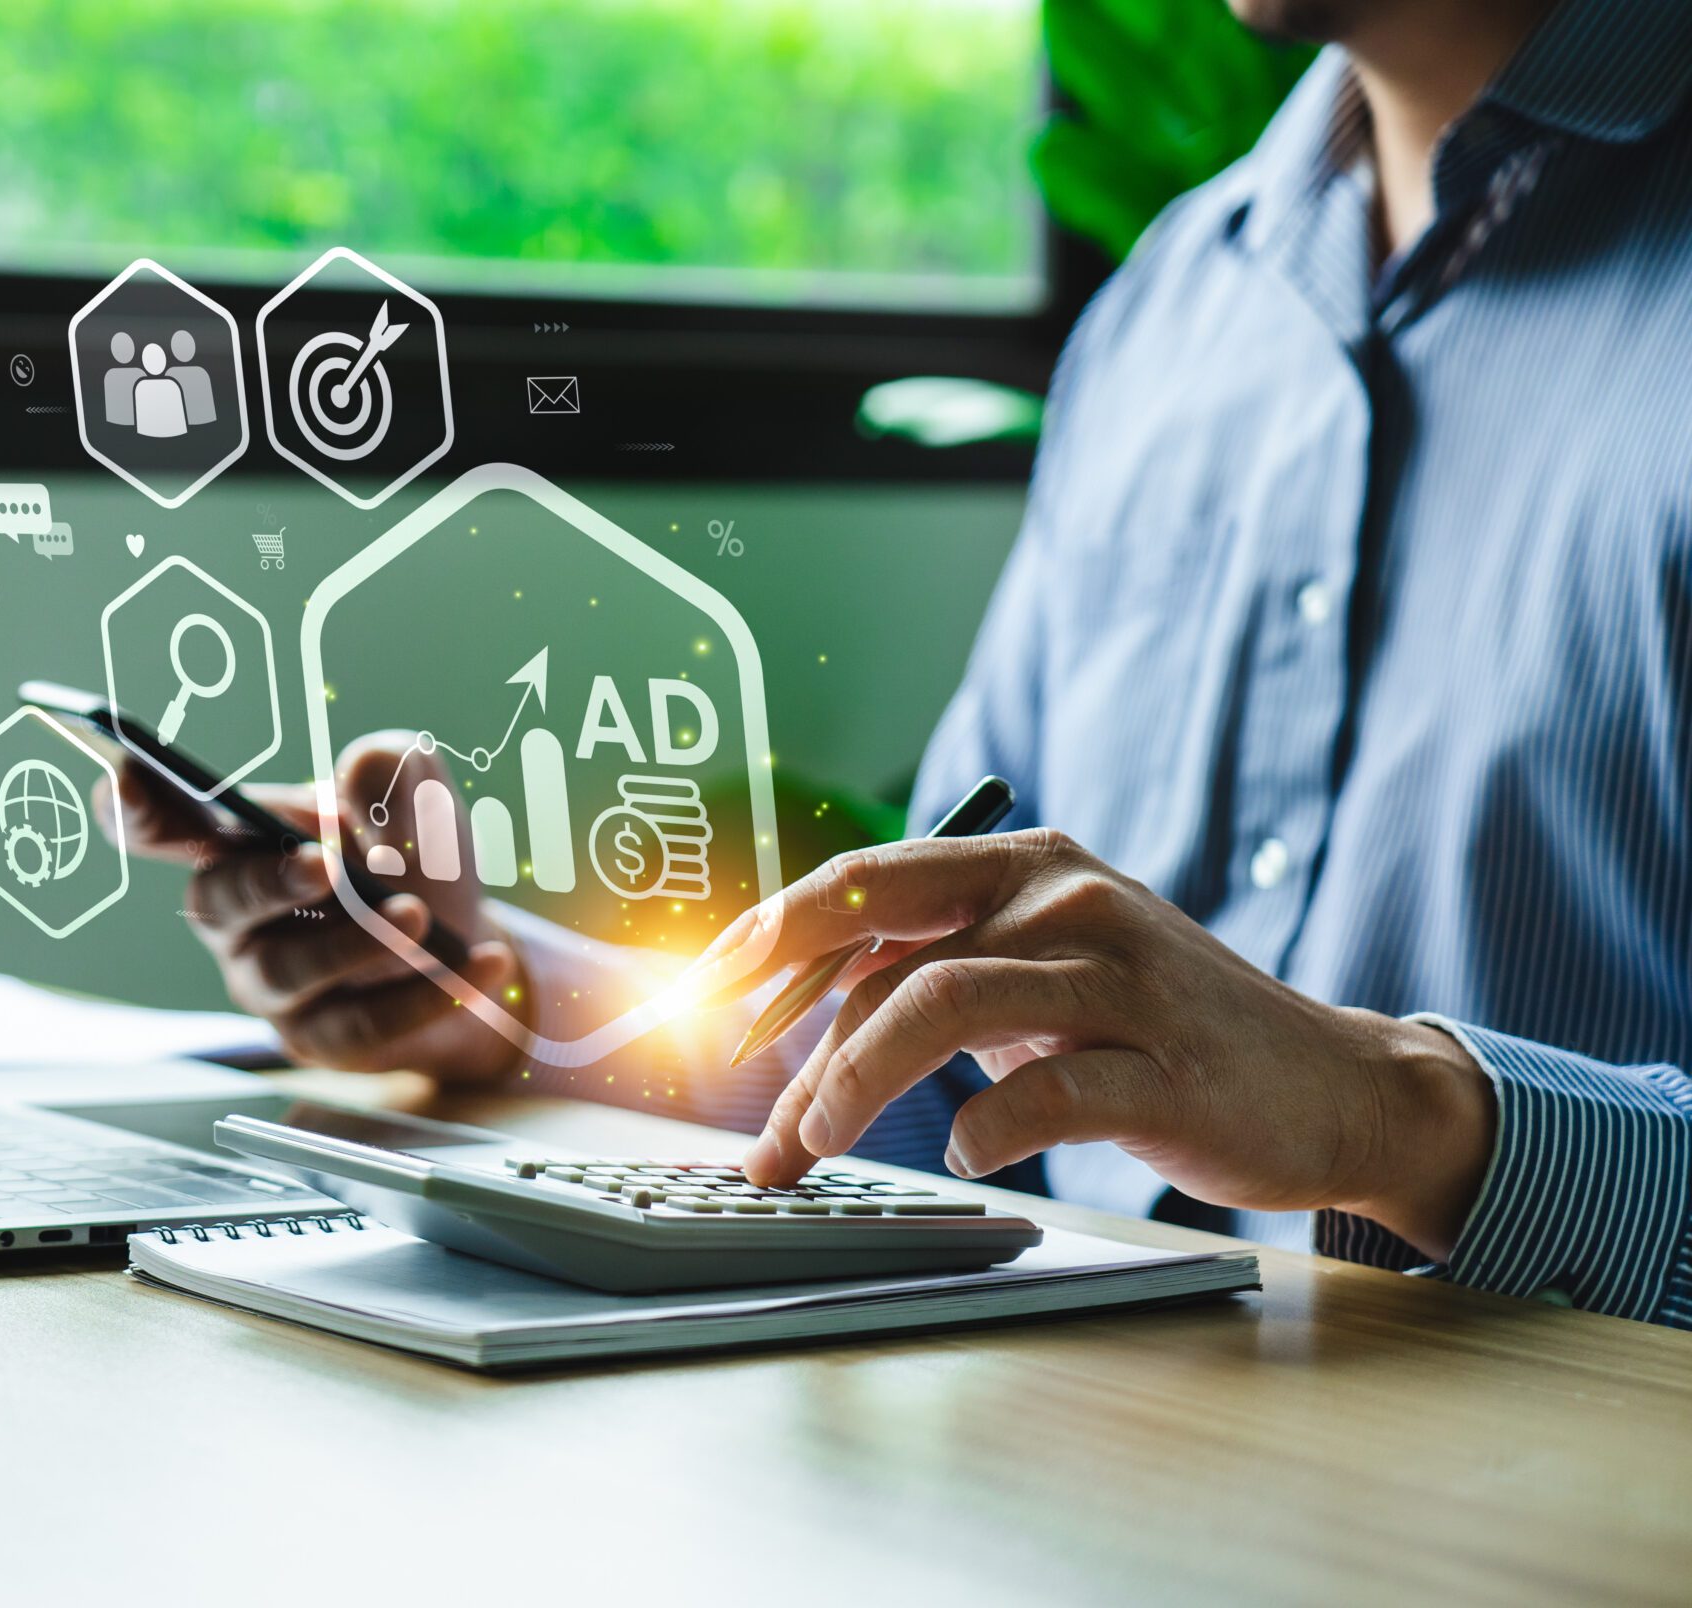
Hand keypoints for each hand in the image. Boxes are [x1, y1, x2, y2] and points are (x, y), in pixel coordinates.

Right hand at [101, 734, 522, 1080]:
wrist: (467, 942)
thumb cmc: (415, 858)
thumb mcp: (416, 798)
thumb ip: (387, 770)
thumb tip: (357, 780)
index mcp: (239, 843)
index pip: (165, 824)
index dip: (135, 808)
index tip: (123, 786)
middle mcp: (237, 918)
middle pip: (222, 899)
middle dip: (270, 879)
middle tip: (329, 863)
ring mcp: (270, 984)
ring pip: (290, 969)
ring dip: (356, 942)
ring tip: (417, 916)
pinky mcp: (319, 1039)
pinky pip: (358, 1025)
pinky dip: (424, 995)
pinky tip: (477, 965)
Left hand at [700, 829, 1494, 1257]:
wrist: (1329, 1086)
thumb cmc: (1159, 1031)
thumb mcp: (1043, 972)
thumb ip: (939, 963)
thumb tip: (801, 996)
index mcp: (1028, 864)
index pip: (866, 880)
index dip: (771, 934)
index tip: (703, 992)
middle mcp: (1069, 900)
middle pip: (890, 954)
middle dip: (803, 1053)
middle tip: (767, 1134)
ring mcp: (1123, 979)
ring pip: (943, 1005)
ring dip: (857, 1086)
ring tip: (819, 1146)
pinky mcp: (1167, 1067)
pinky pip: (1041, 1094)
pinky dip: (981, 1131)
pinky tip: (967, 1157)